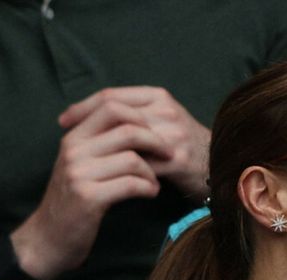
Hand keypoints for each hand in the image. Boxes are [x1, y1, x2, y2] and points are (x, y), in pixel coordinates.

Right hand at [14, 95, 165, 279]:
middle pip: (126, 128)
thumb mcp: (80, 165)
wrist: (49, 237)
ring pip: (132, 158)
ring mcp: (79, 173)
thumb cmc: (73, 201)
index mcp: (74, 137)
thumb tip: (138, 124)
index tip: (156, 132)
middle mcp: (74, 149)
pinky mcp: (88, 197)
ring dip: (153, 171)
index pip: (110, 104)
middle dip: (156, 140)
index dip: (140, 116)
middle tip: (169, 154)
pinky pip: (130, 184)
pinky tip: (150, 193)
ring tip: (155, 182)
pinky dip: (148, 188)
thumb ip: (100, 144)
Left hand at [60, 86, 210, 198]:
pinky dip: (121, 169)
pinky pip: (140, 163)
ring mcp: (173, 135)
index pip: (111, 96)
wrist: (222, 170)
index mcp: (160, 98)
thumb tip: (94, 114)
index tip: (64, 120)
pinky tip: (105, 176)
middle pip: (113, 113)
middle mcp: (167, 112)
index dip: (83, 107)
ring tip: (83, 160)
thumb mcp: (164, 122)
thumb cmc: (186, 149)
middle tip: (64, 141)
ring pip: (125, 138)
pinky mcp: (177, 159)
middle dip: (84, 126)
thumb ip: (136, 116)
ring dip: (101, 150)